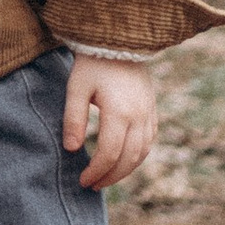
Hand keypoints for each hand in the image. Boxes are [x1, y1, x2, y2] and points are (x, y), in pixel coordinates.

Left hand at [64, 53, 157, 192]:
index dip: (96, 171)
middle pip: (128, 159)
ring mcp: (149, 113)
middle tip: (92, 186)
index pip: (109, 153)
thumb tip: (72, 149)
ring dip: (125, 170)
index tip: (82, 180)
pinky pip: (149, 141)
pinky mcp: (152, 109)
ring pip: (141, 153)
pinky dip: (137, 157)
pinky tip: (123, 161)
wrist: (120, 39)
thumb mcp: (77, 87)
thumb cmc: (93, 62)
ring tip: (105, 178)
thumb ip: (74, 118)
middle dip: (110, 176)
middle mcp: (139, 116)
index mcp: (119, 111)